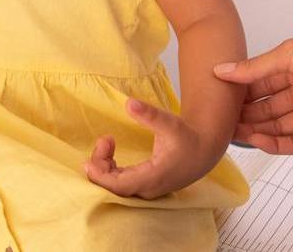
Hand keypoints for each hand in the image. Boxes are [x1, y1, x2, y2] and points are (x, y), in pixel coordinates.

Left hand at [84, 98, 213, 198]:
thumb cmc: (188, 137)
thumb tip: (129, 103)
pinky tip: (110, 153)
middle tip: (104, 140)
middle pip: (114, 188)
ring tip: (107, 141)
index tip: (88, 162)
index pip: (120, 186)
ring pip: (117, 186)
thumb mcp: (170, 123)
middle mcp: (149, 188)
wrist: (204, 150)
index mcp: (154, 177)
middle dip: (100, 167)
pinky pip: (121, 183)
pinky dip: (111, 169)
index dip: (101, 177)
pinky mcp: (146, 185)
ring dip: (105, 166)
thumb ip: (149, 114)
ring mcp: (147, 189)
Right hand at [213, 30, 292, 153]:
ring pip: (277, 125)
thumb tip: (222, 71)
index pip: (258, 82)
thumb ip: (255, 68)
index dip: (239, 90)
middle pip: (266, 106)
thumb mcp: (289, 54)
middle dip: (244, 113)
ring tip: (232, 132)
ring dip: (255, 129)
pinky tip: (257, 140)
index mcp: (292, 66)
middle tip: (220, 120)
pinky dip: (276, 143)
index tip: (216, 97)